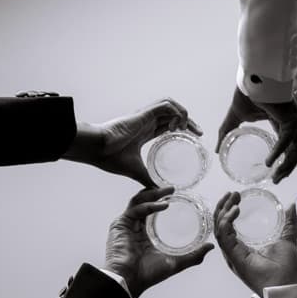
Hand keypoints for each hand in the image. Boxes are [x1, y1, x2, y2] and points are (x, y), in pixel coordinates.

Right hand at [65, 97, 200, 185]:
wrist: (98, 149)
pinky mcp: (143, 113)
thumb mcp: (136, 171)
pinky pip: (166, 105)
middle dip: (189, 121)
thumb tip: (158, 192)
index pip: (169, 125)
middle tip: (199, 133)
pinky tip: (177, 126)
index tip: (195, 138)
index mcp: (144, 131)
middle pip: (173, 114)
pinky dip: (176, 112)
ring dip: (183, 114)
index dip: (183, 128)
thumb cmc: (110, 158)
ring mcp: (145, 116)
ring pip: (171, 105)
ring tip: (186, 129)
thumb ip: (147, 180)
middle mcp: (146, 121)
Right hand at [104, 186, 212, 297]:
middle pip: (144, 202)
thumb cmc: (148, 275)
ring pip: (139, 201)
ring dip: (153, 194)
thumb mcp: (176, 263)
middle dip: (158, 193)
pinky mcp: (120, 224)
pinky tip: (164, 205)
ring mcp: (127, 225)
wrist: (130, 281)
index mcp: (145, 234)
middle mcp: (135, 227)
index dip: (163, 201)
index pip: (152, 212)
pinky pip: (136, 209)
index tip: (177, 195)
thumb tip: (211, 246)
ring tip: (168, 190)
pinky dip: (150, 205)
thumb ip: (193, 255)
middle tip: (172, 188)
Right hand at [214, 192, 296, 296]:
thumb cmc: (286, 270)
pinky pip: (223, 236)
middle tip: (232, 194)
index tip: (236, 196)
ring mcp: (232, 255)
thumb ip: (288, 224)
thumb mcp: (287, 240)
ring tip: (234, 200)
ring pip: (219, 228)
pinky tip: (235, 210)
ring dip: (224, 211)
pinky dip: (226, 221)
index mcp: (242, 249)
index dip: (228, 209)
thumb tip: (290, 206)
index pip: (227, 226)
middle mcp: (234, 251)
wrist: (286, 287)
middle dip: (223, 207)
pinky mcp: (234, 257)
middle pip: (219, 225)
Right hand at [216, 87, 296, 182]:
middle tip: (277, 180)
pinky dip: (278, 153)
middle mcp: (292, 122)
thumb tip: (217, 150)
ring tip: (275, 176)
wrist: (250, 78)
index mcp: (283, 122)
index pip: (290, 145)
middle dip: (288, 167)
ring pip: (296, 149)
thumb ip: (227, 133)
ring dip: (287, 165)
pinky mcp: (291, 119)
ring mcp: (294, 120)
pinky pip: (285, 141)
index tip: (277, 174)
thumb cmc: (246, 93)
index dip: (286, 161)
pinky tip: (269, 162)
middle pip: (296, 150)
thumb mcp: (236, 118)